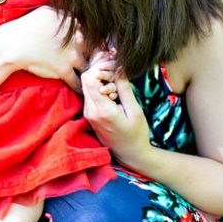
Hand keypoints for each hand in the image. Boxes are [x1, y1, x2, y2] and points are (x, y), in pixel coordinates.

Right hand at [8, 7, 86, 89]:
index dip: (91, 41)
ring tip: (89, 77)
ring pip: (87, 66)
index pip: (91, 32)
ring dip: (89, 72)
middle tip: (93, 62)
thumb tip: (71, 15)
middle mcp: (77, 39)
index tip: (89, 46)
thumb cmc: (27, 26)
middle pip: (93, 49)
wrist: (14, 44)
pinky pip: (77, 82)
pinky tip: (81, 90)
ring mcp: (72, 56)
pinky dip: (80, 87)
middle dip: (93, 56)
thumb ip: (63, 14)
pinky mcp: (64, 70)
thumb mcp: (47, 11)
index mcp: (74, 24)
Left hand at [81, 50, 151, 169]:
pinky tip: (112, 88)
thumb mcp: (135, 111)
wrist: (130, 154)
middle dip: (99, 70)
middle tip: (116, 69)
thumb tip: (119, 67)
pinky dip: (98, 86)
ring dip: (99, 78)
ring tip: (116, 79)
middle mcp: (90, 111)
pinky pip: (89, 94)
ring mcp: (88, 114)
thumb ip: (125, 89)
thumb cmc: (136, 134)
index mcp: (102, 110)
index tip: (115, 67)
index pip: (89, 79)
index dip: (100, 67)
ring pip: (86, 86)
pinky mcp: (89, 115)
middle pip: (85, 80)